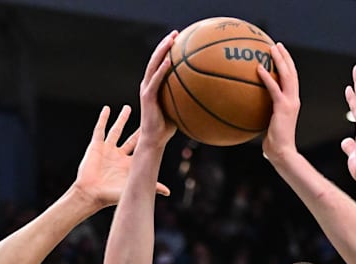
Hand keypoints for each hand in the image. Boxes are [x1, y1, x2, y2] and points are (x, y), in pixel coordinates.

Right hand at [73, 105, 170, 209]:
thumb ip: (150, 185)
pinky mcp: (96, 146)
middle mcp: (119, 156)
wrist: (91, 194)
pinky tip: (107, 109)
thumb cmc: (110, 195)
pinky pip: (100, 130)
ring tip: (128, 108)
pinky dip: (103, 119)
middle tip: (148, 116)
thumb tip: (168, 192)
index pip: (142, 149)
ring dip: (122, 119)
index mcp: (129, 164)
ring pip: (116, 130)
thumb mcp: (132, 187)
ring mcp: (107, 150)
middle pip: (132, 138)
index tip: (158, 129)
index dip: (149, 140)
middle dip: (139, 128)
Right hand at [138, 30, 178, 147]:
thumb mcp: (181, 108)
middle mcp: (148, 83)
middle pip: (156, 58)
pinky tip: (169, 60)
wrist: (155, 139)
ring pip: (153, 65)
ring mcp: (146, 89)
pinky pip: (155, 80)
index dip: (168, 49)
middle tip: (176, 33)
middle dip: (165, 44)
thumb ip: (189, 98)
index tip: (179, 39)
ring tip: (171, 39)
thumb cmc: (168, 126)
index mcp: (155, 85)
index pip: (160, 62)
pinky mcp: (147, 96)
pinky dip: (161, 69)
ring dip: (162, 51)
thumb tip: (209, 94)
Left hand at [258, 42, 299, 163]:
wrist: (282, 152)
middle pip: (292, 73)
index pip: (291, 79)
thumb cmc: (273, 143)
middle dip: (285, 57)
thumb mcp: (267, 124)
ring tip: (272, 49)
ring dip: (280, 60)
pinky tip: (259, 68)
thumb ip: (262, 113)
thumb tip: (247, 109)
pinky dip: (267, 77)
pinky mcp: (283, 108)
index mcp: (292, 102)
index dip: (287, 65)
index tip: (280, 54)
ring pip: (287, 76)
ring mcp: (290, 103)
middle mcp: (294, 99)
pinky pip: (274, 89)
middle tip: (277, 45)